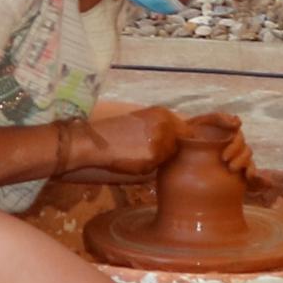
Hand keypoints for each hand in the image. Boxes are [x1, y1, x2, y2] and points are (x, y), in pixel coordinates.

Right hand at [68, 103, 185, 178]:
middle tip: (150, 154)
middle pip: (180, 146)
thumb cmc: (114, 131)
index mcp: (162, 113)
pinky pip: (157, 168)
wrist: (96, 142)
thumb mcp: (140, 121)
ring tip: (139, 157)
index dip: (180, 142)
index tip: (170, 148)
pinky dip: (148, 168)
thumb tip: (180, 140)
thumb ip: (160, 127)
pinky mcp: (153, 157)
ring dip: (158, 161)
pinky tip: (134, 162)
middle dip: (170, 152)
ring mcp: (161, 141)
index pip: (186, 131)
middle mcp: (165, 125)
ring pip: (169, 158)